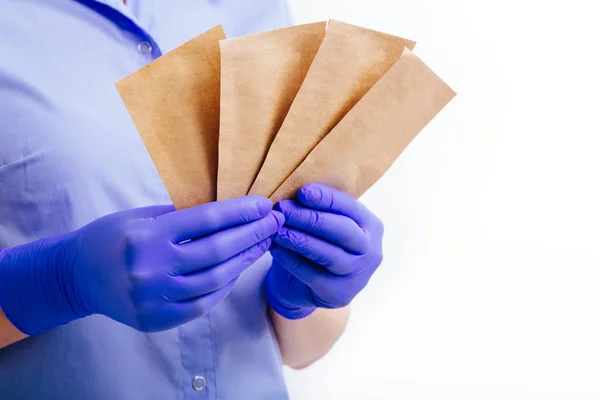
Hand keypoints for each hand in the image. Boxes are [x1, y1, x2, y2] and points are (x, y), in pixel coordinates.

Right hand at [0, 196, 283, 333]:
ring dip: (245, 260)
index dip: (240, 212)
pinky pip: (202, 304)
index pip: (207, 220)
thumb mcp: (140, 216)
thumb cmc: (111, 237)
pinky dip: (224, 286)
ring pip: (215, 280)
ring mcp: (154, 298)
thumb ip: (180, 217)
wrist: (75, 276)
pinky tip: (238, 270)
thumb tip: (228, 213)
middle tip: (275, 223)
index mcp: (148, 235)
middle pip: (218, 251)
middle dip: (252, 234)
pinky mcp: (156, 319)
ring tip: (263, 244)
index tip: (264, 204)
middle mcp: (152, 268)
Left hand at [265, 184, 383, 319]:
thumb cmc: (318, 244)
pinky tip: (276, 249)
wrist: (309, 286)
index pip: (350, 208)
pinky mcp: (339, 294)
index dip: (327, 198)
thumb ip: (320, 209)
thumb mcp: (325, 224)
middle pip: (342, 231)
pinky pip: (312, 274)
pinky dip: (291, 260)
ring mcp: (358, 276)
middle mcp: (371, 251)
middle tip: (283, 209)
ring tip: (277, 229)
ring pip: (327, 254)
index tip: (303, 191)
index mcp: (371, 226)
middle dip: (311, 218)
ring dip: (298, 239)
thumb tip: (296, 189)